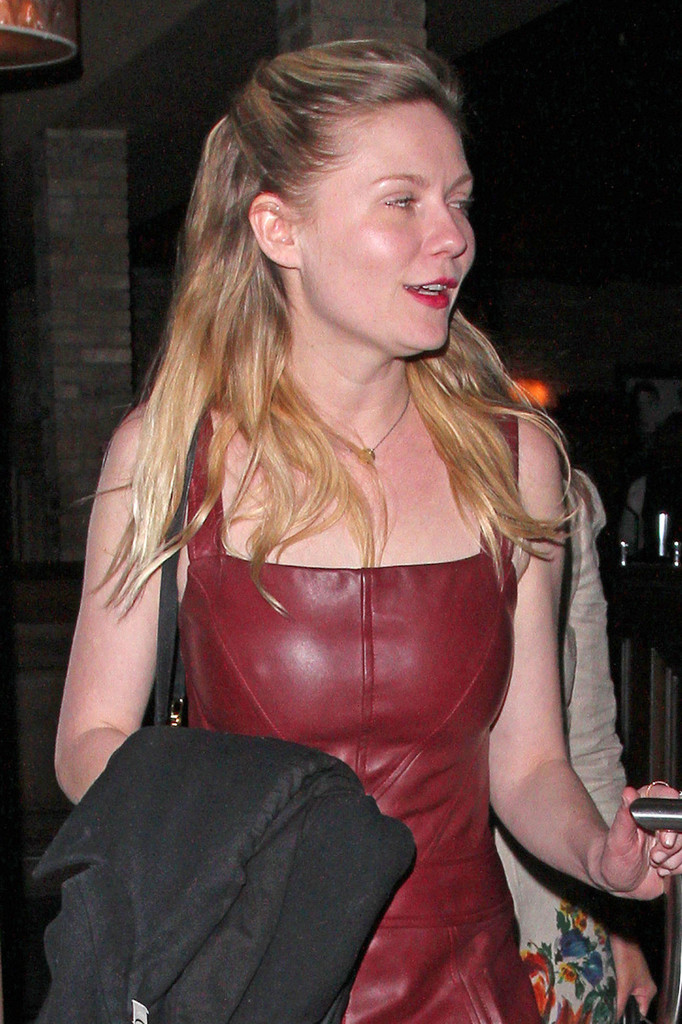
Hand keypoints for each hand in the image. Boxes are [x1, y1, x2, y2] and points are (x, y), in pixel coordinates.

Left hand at [598, 783, 681, 898]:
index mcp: (644, 807)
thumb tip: (628, 792)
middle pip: (680, 822)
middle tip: (655, 856)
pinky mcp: (678, 853)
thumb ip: (624, 816)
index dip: (669, 814)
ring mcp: (671, 836)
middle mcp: (660, 819)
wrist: (620, 881)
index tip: (664, 838)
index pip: (666, 795)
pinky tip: (661, 869)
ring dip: (673, 858)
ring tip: (654, 862)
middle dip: (671, 845)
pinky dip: (677, 867)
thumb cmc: (614, 858)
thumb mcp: (617, 839)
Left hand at [611, 934, 655, 1018]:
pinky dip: (614, 985)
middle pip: (631, 1002)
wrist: (621, 936)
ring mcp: (635, 979)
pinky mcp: (627, 972)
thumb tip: (615, 1016)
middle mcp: (644, 986)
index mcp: (648, 992)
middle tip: (607, 1006)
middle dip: (620, 1003)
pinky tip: (604, 986)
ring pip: (624, 993)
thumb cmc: (626, 957)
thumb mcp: (623, 983)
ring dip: (615, 994)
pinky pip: (620, 984)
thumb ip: (620, 1002)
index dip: (628, 1014)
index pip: (640, 1011)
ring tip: (604, 997)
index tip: (615, 1015)